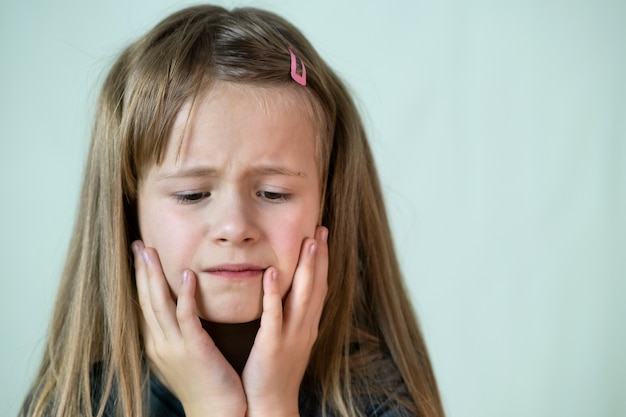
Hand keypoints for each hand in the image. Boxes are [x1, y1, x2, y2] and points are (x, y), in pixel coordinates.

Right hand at [133, 241, 246, 416]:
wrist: (217, 413)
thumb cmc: (206, 384)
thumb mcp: (186, 356)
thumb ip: (181, 333)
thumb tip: (180, 311)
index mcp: (158, 344)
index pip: (144, 305)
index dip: (140, 279)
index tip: (140, 255)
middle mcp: (160, 344)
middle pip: (145, 300)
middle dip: (141, 271)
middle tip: (138, 244)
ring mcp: (175, 347)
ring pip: (159, 305)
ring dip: (153, 276)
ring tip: (150, 251)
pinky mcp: (194, 349)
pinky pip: (186, 317)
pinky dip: (183, 295)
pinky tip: (185, 275)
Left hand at [241, 226, 328, 416]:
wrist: (271, 406)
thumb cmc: (275, 374)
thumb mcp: (289, 342)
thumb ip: (290, 317)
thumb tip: (288, 295)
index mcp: (308, 326)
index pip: (320, 287)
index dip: (322, 261)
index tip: (321, 236)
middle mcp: (305, 328)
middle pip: (317, 286)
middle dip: (320, 256)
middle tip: (320, 228)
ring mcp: (291, 336)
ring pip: (303, 296)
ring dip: (307, 267)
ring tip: (308, 241)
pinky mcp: (272, 346)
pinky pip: (274, 315)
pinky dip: (275, 293)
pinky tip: (273, 272)